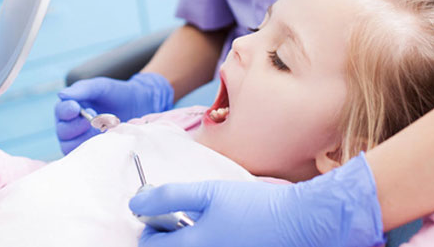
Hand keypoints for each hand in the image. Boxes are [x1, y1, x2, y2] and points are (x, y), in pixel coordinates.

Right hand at [55, 72, 173, 153]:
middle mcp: (72, 126)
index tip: (75, 107)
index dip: (65, 111)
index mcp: (70, 109)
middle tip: (94, 116)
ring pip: (72, 146)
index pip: (60, 111)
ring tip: (102, 127)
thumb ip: (83, 89)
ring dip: (85, 138)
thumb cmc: (116, 94)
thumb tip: (62, 94)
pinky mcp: (94, 151)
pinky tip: (107, 137)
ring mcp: (82, 140)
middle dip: (76, 125)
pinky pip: (87, 155)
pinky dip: (95, 147)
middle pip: (63, 132)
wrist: (139, 105)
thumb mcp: (101, 87)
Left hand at [130, 154, 383, 246]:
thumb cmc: (255, 207)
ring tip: (203, 225)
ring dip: (186, 241)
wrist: (296, 222)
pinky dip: (205, 244)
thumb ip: (170, 197)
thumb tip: (136, 203)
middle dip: (166, 237)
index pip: (149, 246)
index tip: (157, 214)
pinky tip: (221, 233)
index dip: (149, 228)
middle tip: (177, 220)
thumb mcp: (209, 193)